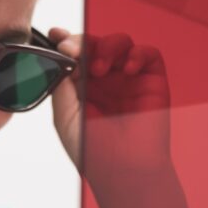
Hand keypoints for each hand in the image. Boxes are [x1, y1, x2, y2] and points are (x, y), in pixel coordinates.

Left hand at [48, 28, 170, 174]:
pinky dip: (137, 53)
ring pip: (120, 42)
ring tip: (98, 68)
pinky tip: (126, 70)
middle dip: (82, 40)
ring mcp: (129, 80)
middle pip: (95, 43)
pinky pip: (148, 53)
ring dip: (107, 46)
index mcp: (83, 88)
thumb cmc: (94, 152)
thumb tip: (58, 58)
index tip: (55, 35)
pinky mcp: (152, 82)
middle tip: (72, 49)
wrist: (124, 172)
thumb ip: (61, 86)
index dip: (66, 41)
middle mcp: (106, 81)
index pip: (75, 55)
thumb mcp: (66, 117)